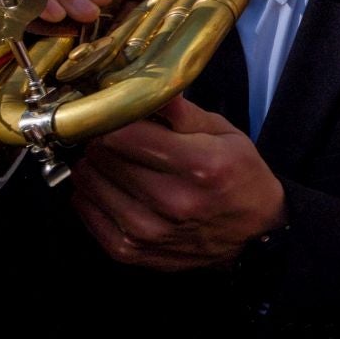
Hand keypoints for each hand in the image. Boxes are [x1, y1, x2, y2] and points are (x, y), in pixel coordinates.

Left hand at [69, 95, 285, 271]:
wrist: (254, 234)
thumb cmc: (240, 177)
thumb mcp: (225, 134)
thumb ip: (182, 112)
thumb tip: (142, 87)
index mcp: (200, 165)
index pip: (123, 134)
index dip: (115, 120)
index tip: (120, 117)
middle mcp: (172, 201)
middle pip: (102, 156)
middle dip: (104, 140)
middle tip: (118, 138)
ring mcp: (147, 231)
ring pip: (87, 182)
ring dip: (96, 166)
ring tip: (116, 162)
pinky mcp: (130, 251)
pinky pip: (85, 212)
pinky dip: (91, 194)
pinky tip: (110, 186)